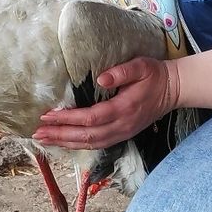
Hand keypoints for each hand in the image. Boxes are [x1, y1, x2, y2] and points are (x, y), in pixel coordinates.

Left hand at [32, 57, 175, 150]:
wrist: (173, 90)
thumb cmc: (154, 75)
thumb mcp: (141, 66)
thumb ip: (122, 72)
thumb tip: (101, 78)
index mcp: (124, 109)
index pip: (91, 118)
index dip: (68, 119)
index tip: (48, 115)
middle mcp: (122, 126)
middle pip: (86, 137)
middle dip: (60, 135)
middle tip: (38, 134)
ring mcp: (122, 133)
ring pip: (90, 144)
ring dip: (66, 143)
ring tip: (45, 140)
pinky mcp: (122, 135)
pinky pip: (97, 145)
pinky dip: (78, 145)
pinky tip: (64, 142)